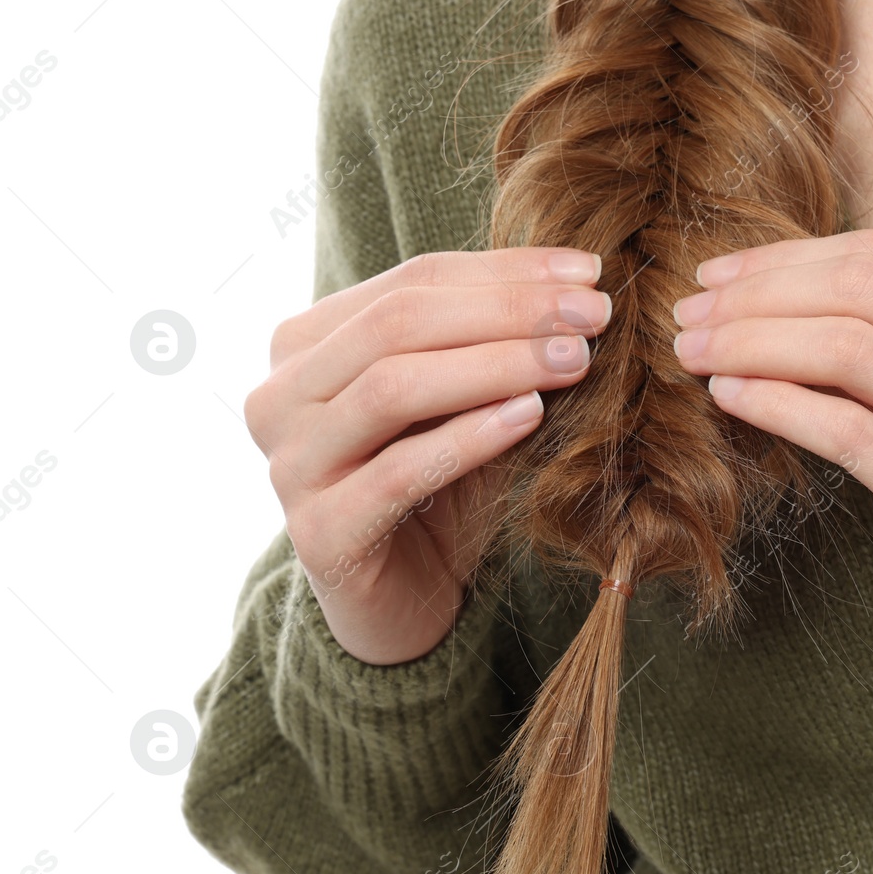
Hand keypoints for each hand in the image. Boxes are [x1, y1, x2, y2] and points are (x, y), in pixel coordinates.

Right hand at [245, 247, 609, 664]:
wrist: (403, 602)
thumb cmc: (437, 490)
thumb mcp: (461, 404)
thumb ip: (488, 345)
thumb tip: (580, 286)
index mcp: (306, 345)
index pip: (411, 282)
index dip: (504, 271)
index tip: (589, 271)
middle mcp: (279, 396)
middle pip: (397, 324)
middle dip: (507, 312)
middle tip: (593, 316)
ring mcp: (289, 464)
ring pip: (393, 387)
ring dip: (495, 366)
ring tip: (574, 361)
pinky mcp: (319, 533)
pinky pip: (399, 471)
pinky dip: (469, 437)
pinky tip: (531, 416)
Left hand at [671, 229, 872, 733]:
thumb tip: (787, 305)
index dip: (786, 258)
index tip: (720, 278)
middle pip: (862, 287)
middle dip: (757, 293)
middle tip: (687, 315)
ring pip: (849, 349)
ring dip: (752, 341)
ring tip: (693, 353)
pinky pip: (849, 431)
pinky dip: (777, 403)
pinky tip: (729, 397)